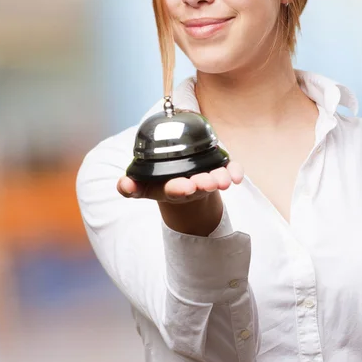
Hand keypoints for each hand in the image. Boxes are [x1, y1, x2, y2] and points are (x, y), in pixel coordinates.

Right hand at [117, 161, 244, 202]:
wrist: (182, 184)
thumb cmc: (160, 182)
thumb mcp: (143, 185)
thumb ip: (131, 186)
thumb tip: (123, 185)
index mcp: (170, 189)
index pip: (174, 190)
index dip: (179, 189)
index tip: (185, 187)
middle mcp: (191, 186)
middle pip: (198, 186)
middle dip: (203, 184)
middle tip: (208, 182)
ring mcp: (206, 178)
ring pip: (215, 180)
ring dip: (220, 179)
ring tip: (224, 180)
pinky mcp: (219, 171)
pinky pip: (230, 171)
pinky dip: (235, 171)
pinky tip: (238, 176)